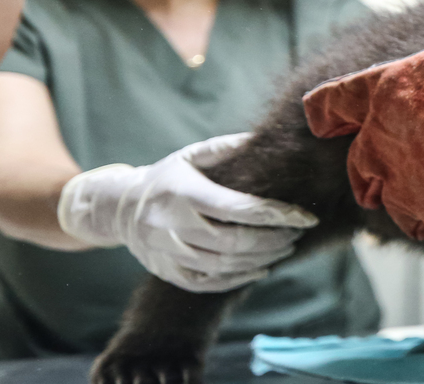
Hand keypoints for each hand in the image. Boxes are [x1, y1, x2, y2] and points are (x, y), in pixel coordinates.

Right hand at [57, 133, 317, 291]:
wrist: (117, 207)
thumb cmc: (169, 176)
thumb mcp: (193, 154)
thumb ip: (230, 148)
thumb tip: (271, 140)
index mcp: (184, 192)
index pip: (240, 209)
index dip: (278, 216)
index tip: (306, 217)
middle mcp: (172, 225)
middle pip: (234, 242)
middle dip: (273, 241)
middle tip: (296, 234)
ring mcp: (166, 251)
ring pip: (222, 266)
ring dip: (261, 260)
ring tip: (285, 249)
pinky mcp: (165, 271)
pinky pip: (206, 283)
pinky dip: (238, 279)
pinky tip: (260, 269)